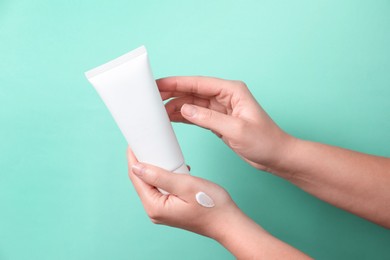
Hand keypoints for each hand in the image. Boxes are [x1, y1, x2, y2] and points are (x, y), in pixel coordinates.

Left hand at [127, 148, 308, 257]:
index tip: (135, 141)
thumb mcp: (185, 185)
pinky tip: (176, 170)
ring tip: (163, 154)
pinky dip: (166, 177)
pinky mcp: (170, 209)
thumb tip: (136, 167)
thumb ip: (159, 176)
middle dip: (144, 161)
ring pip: (152, 184)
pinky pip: (161, 189)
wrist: (228, 223)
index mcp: (154, 206)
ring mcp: (162, 212)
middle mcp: (155, 212)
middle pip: (142, 181)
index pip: (136, 178)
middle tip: (150, 143)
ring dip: (157, 168)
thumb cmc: (211, 205)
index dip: (134, 157)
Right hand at [157, 76, 295, 171]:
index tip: (158, 84)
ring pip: (193, 103)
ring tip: (156, 111)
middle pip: (193, 91)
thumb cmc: (265, 141)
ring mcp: (221, 108)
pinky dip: (183, 117)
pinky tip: (170, 119)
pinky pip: (196, 115)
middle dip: (172, 93)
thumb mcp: (236, 130)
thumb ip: (209, 118)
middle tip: (151, 97)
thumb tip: (185, 109)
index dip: (176, 83)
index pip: (199, 83)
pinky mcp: (218, 121)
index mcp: (232, 91)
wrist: (276, 156)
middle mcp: (225, 96)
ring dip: (176, 106)